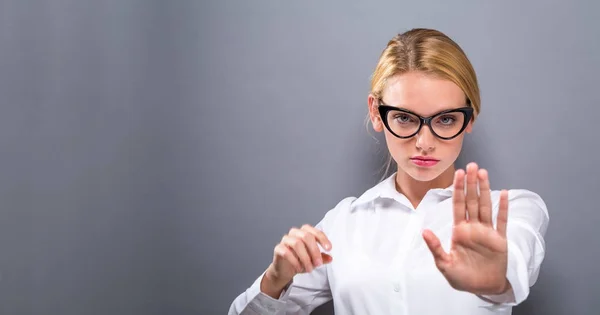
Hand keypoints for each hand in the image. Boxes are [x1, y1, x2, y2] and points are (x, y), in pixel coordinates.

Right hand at [261, 224, 332, 297]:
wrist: (285, 270)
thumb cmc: (300, 260)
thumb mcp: (313, 260)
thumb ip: (322, 258)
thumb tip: (330, 258)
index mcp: (305, 232)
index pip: (315, 231)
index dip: (323, 239)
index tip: (329, 249)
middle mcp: (295, 233)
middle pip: (306, 236)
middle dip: (314, 250)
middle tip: (319, 263)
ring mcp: (285, 240)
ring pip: (297, 243)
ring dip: (305, 258)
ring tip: (310, 268)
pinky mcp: (278, 248)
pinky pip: (286, 252)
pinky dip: (295, 261)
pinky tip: (299, 268)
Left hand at [422, 162, 510, 294]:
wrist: (482, 288)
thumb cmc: (462, 277)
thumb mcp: (444, 264)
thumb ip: (435, 248)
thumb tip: (424, 231)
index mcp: (459, 231)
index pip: (458, 205)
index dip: (459, 190)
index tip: (459, 174)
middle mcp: (473, 227)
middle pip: (472, 201)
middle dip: (471, 183)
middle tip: (472, 166)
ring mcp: (487, 232)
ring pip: (486, 206)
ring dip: (485, 190)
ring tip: (484, 173)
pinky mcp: (499, 240)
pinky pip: (502, 221)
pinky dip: (503, 208)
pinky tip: (503, 194)